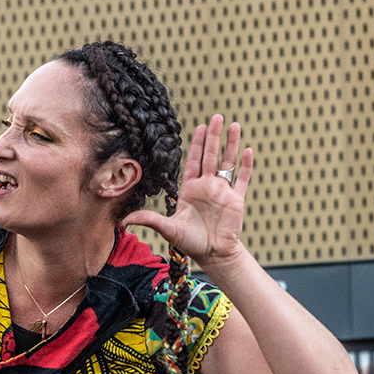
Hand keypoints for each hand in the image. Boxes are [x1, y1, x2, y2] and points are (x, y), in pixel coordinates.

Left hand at [122, 114, 254, 272]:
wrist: (214, 255)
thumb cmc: (191, 242)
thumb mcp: (168, 229)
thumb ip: (150, 220)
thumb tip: (125, 219)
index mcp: (191, 188)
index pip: (194, 161)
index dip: (197, 144)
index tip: (200, 127)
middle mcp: (207, 186)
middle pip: (211, 155)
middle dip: (214, 136)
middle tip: (217, 117)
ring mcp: (223, 191)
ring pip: (228, 162)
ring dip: (231, 144)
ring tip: (234, 126)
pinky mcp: (236, 200)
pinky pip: (242, 179)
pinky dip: (246, 166)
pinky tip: (248, 150)